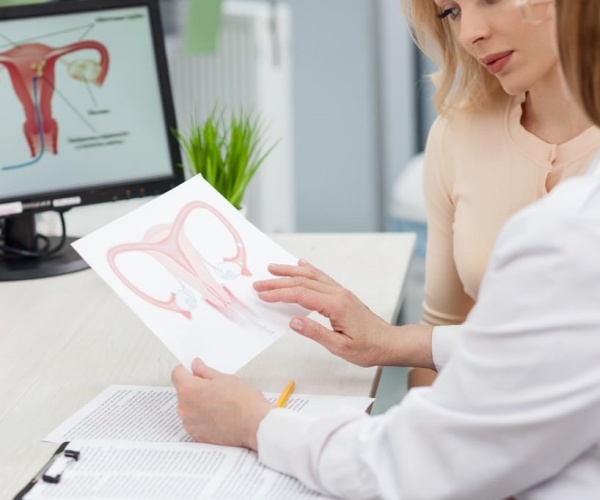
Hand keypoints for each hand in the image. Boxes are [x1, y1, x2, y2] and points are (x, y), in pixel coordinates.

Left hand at [171, 358, 272, 449]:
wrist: (255, 425)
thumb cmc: (243, 402)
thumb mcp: (225, 378)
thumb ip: (205, 371)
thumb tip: (196, 367)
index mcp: (189, 390)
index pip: (176, 373)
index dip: (186, 369)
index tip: (194, 370)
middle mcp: (185, 408)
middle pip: (182, 391)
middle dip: (194, 387)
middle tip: (213, 387)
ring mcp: (190, 424)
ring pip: (188, 407)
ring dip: (197, 403)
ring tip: (218, 403)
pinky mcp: (197, 435)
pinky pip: (194, 422)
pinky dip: (201, 418)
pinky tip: (218, 415)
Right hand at [253, 260, 396, 366]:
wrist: (388, 342)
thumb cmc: (368, 347)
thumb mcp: (340, 347)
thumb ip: (315, 333)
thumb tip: (293, 322)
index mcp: (336, 306)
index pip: (301, 295)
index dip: (279, 294)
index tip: (263, 295)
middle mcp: (338, 294)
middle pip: (302, 282)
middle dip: (278, 282)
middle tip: (258, 283)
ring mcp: (340, 292)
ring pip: (311, 276)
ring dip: (290, 272)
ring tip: (272, 269)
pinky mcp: (342, 294)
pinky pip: (322, 277)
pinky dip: (309, 270)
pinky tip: (300, 264)